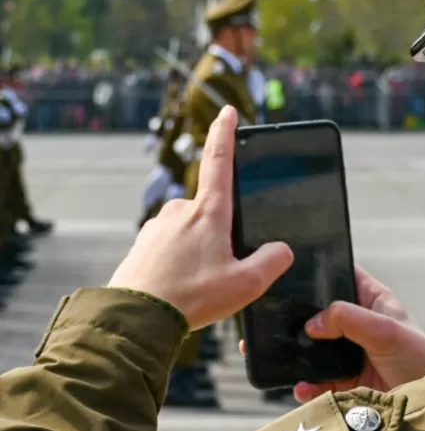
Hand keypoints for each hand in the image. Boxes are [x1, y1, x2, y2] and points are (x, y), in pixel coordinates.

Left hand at [108, 106, 293, 328]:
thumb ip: (272, 262)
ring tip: (200, 286)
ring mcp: (158, 227)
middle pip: (211, 211)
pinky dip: (179, 263)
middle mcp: (180, 211)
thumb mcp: (247, 284)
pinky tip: (181, 288)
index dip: (225, 133)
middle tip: (223, 270)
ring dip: (199, 252)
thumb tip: (282, 249)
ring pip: (190, 231)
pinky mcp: (143, 245)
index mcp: (209, 212)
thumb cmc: (192, 298)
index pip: (219, 160)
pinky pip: (170, 248)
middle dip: (221, 234)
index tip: (228, 112)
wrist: (136, 317)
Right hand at [241, 265, 424, 400]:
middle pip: (319, 315)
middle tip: (267, 319)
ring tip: (272, 355)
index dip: (318, 271)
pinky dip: (306, 386)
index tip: (288, 270)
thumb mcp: (387, 331)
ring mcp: (350, 354)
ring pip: (313, 350)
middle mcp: (358, 325)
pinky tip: (301, 388)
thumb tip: (311, 322)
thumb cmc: (420, 359)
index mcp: (372, 301)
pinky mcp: (345, 383)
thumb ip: (349, 319)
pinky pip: (316, 382)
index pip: (340, 276)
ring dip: (295, 354)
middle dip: (295, 319)